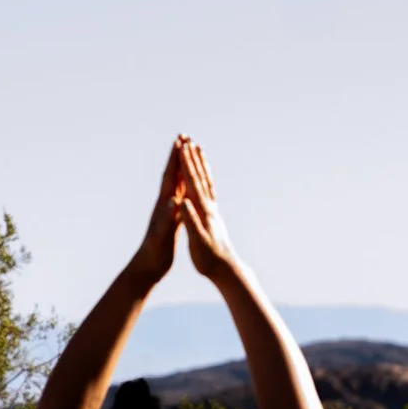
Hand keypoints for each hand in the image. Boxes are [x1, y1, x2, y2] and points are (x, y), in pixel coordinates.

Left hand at [130, 139, 185, 281]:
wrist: (147, 267)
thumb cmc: (154, 252)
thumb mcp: (162, 235)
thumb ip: (167, 218)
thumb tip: (172, 201)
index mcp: (164, 205)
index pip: (169, 177)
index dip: (174, 159)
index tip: (180, 141)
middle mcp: (165, 204)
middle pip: (172, 175)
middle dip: (178, 156)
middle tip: (183, 137)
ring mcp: (168, 210)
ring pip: (177, 184)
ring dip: (182, 168)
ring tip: (188, 154)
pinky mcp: (173, 219)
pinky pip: (181, 197)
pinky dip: (187, 187)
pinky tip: (191, 185)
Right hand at [174, 136, 240, 281]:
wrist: (226, 269)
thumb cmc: (208, 259)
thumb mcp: (196, 242)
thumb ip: (190, 221)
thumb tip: (183, 203)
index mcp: (201, 211)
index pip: (191, 183)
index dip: (185, 164)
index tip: (181, 146)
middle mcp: (208, 207)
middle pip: (199, 177)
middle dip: (192, 158)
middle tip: (188, 139)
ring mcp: (212, 211)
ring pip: (205, 182)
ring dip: (200, 165)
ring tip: (197, 150)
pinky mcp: (213, 216)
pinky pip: (208, 192)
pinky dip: (204, 179)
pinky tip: (203, 177)